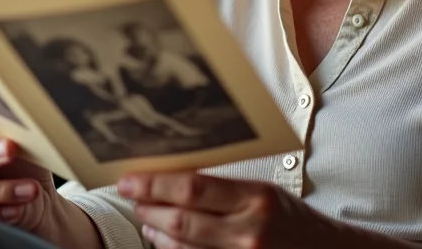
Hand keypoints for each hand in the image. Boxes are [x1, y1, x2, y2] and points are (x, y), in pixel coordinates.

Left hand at [120, 171, 347, 248]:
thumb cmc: (292, 219)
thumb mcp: (264, 192)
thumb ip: (225, 188)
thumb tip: (174, 179)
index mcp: (256, 198)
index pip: (193, 188)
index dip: (154, 185)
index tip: (129, 180)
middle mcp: (249, 232)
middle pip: (182, 221)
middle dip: (148, 207)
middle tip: (131, 196)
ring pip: (184, 248)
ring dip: (157, 233)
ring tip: (146, 218)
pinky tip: (164, 241)